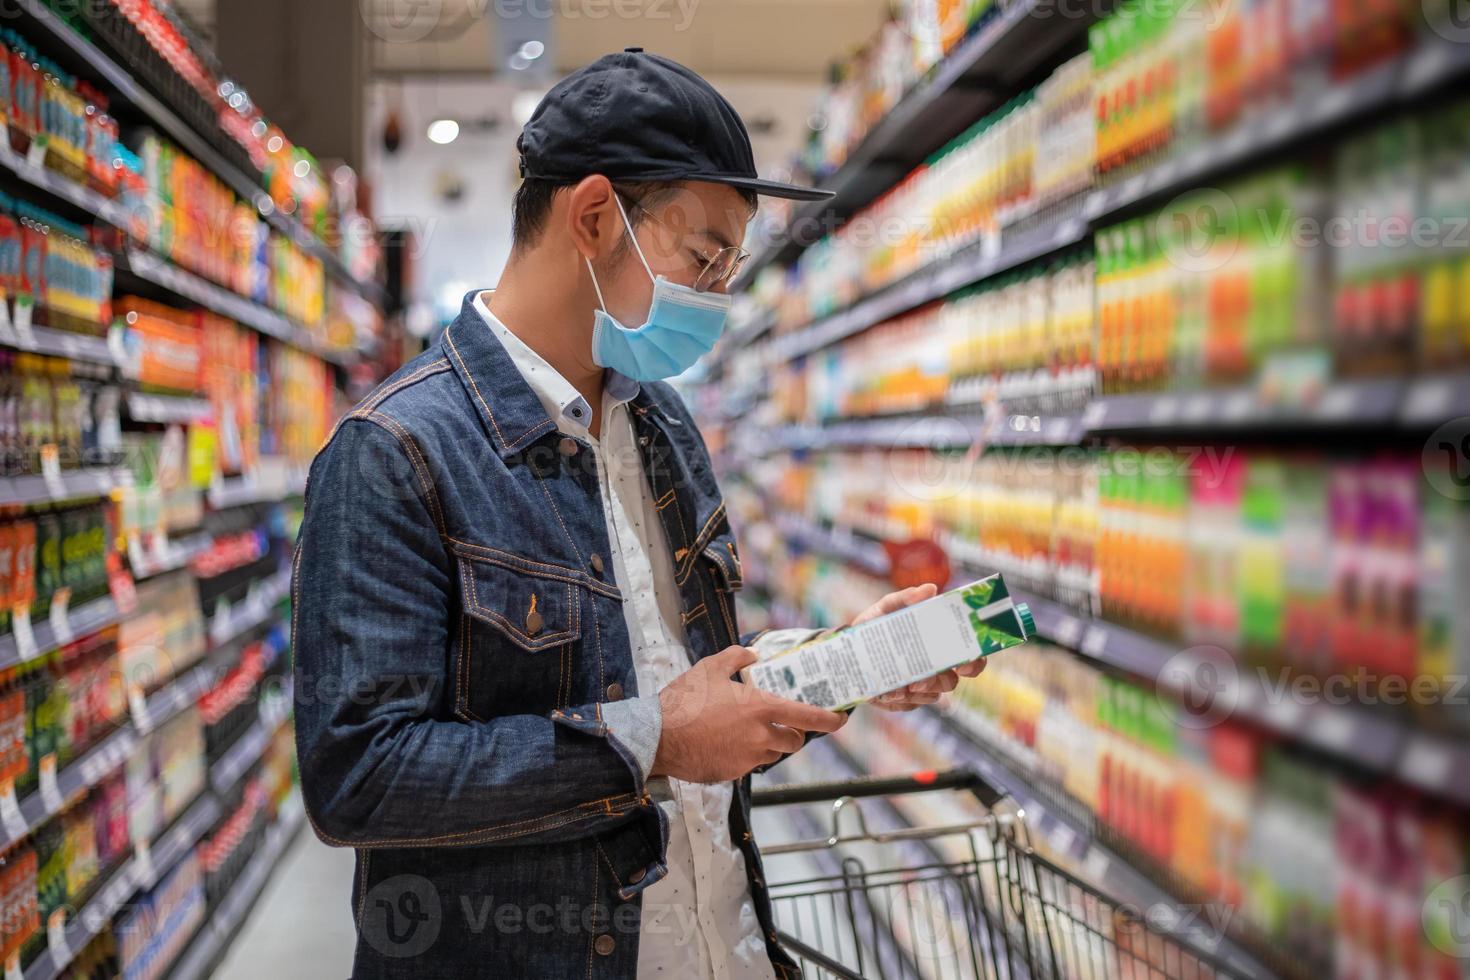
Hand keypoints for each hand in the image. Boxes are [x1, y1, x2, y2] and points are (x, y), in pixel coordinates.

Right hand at [651, 646, 848, 782]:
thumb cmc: (685, 700)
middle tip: (781, 722)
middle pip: (794, 741)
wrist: (658, 737)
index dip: (829, 720)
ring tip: (745, 731)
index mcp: (761, 708)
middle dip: (793, 733)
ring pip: (771, 754)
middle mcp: (760, 737)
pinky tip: (724, 743)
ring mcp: (747, 759)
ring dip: (768, 745)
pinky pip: (747, 765)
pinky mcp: (732, 774)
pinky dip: (744, 755)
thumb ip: (736, 657)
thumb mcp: (711, 667)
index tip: (840, 720)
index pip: (807, 717)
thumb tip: (752, 654)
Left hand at [852, 583, 988, 711]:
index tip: (964, 664)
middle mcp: (935, 668)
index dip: (974, 663)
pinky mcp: (905, 700)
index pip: (969, 657)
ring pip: (931, 695)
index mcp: (939, 645)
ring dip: (916, 691)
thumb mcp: (887, 608)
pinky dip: (899, 698)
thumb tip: (930, 589)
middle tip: (920, 679)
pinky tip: (887, 691)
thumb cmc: (876, 625)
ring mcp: (921, 687)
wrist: (848, 649)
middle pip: (952, 682)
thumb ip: (906, 598)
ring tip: (899, 685)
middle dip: (939, 682)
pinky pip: (910, 704)